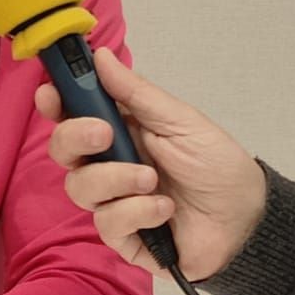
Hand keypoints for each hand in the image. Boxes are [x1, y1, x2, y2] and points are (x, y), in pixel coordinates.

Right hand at [36, 48, 266, 280]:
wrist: (246, 218)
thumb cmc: (216, 163)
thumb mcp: (180, 120)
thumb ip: (136, 94)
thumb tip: (100, 57)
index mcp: (121, 130)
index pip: (74, 114)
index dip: (56, 103)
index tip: (49, 94)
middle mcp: (110, 165)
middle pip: (63, 150)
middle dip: (75, 137)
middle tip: (105, 134)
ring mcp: (114, 202)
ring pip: (80, 187)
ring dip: (116, 179)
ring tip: (153, 180)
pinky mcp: (123, 237)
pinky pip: (107, 223)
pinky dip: (136, 212)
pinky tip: (165, 210)